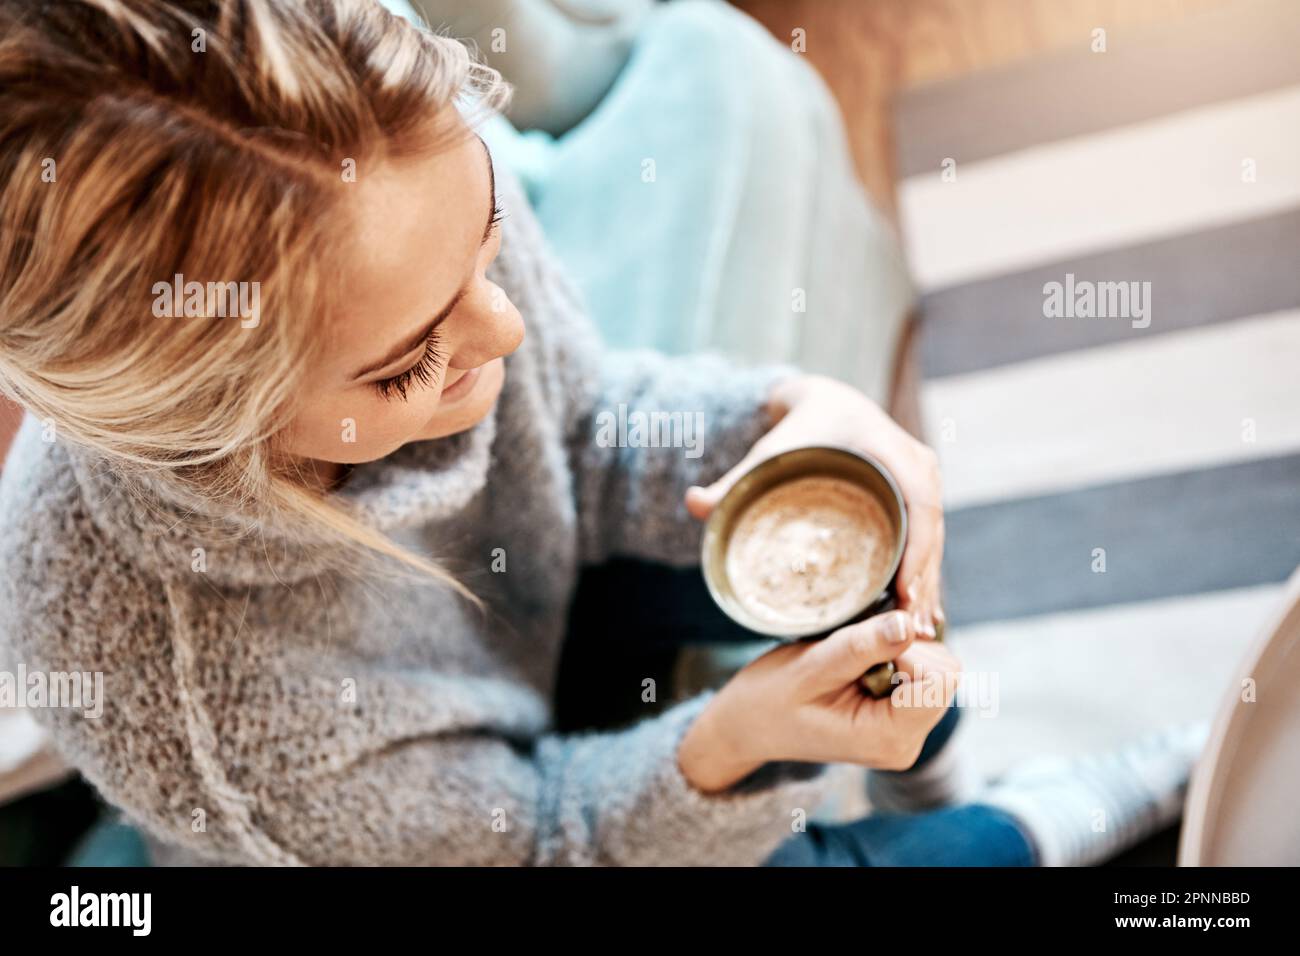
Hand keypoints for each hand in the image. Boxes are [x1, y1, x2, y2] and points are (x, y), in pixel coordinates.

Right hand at [677, 610, 960, 792]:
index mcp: (890, 738)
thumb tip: (908, 623)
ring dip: (896, 651)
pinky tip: (856, 665)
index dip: (907, 650)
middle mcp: (906, 743)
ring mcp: (905, 733)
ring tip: (848, 662)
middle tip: (849, 654)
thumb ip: (860, 648)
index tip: (861, 649)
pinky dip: (893, 657)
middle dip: (903, 650)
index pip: (941, 679)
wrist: (748, 724)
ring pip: (935, 669)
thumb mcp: (810, 667)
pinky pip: (919, 674)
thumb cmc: (770, 698)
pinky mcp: (899, 719)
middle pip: (943, 673)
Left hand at [686, 374, 945, 636]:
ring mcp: (926, 480)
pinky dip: (927, 573)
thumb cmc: (799, 429)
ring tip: (917, 630)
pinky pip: (932, 537)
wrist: (827, 402)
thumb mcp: (769, 451)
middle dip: (924, 581)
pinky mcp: (925, 495)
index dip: (917, 551)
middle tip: (909, 628)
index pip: (918, 504)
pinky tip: (920, 611)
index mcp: (889, 449)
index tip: (904, 593)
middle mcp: (918, 463)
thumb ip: (731, 481)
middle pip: (932, 530)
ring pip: (936, 539)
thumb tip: (691, 503)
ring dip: (930, 584)